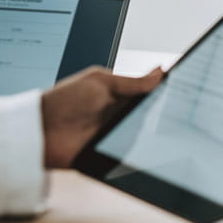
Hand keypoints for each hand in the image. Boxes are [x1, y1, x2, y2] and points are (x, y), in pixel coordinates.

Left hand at [41, 66, 163, 168]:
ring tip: (159, 123)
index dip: (163, 90)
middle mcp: (119, 113)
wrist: (41, 132)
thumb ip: (132, 82)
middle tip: (172, 106)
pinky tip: (148, 141)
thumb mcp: (100, 82)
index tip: (180, 87)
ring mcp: (117, 132)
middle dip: (161, 109)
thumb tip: (160, 72)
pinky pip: (134, 149)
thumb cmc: (63, 101)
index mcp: (117, 94)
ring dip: (153, 128)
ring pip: (146, 130)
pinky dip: (142, 146)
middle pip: (150, 112)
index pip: (147, 92)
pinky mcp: (114, 151)